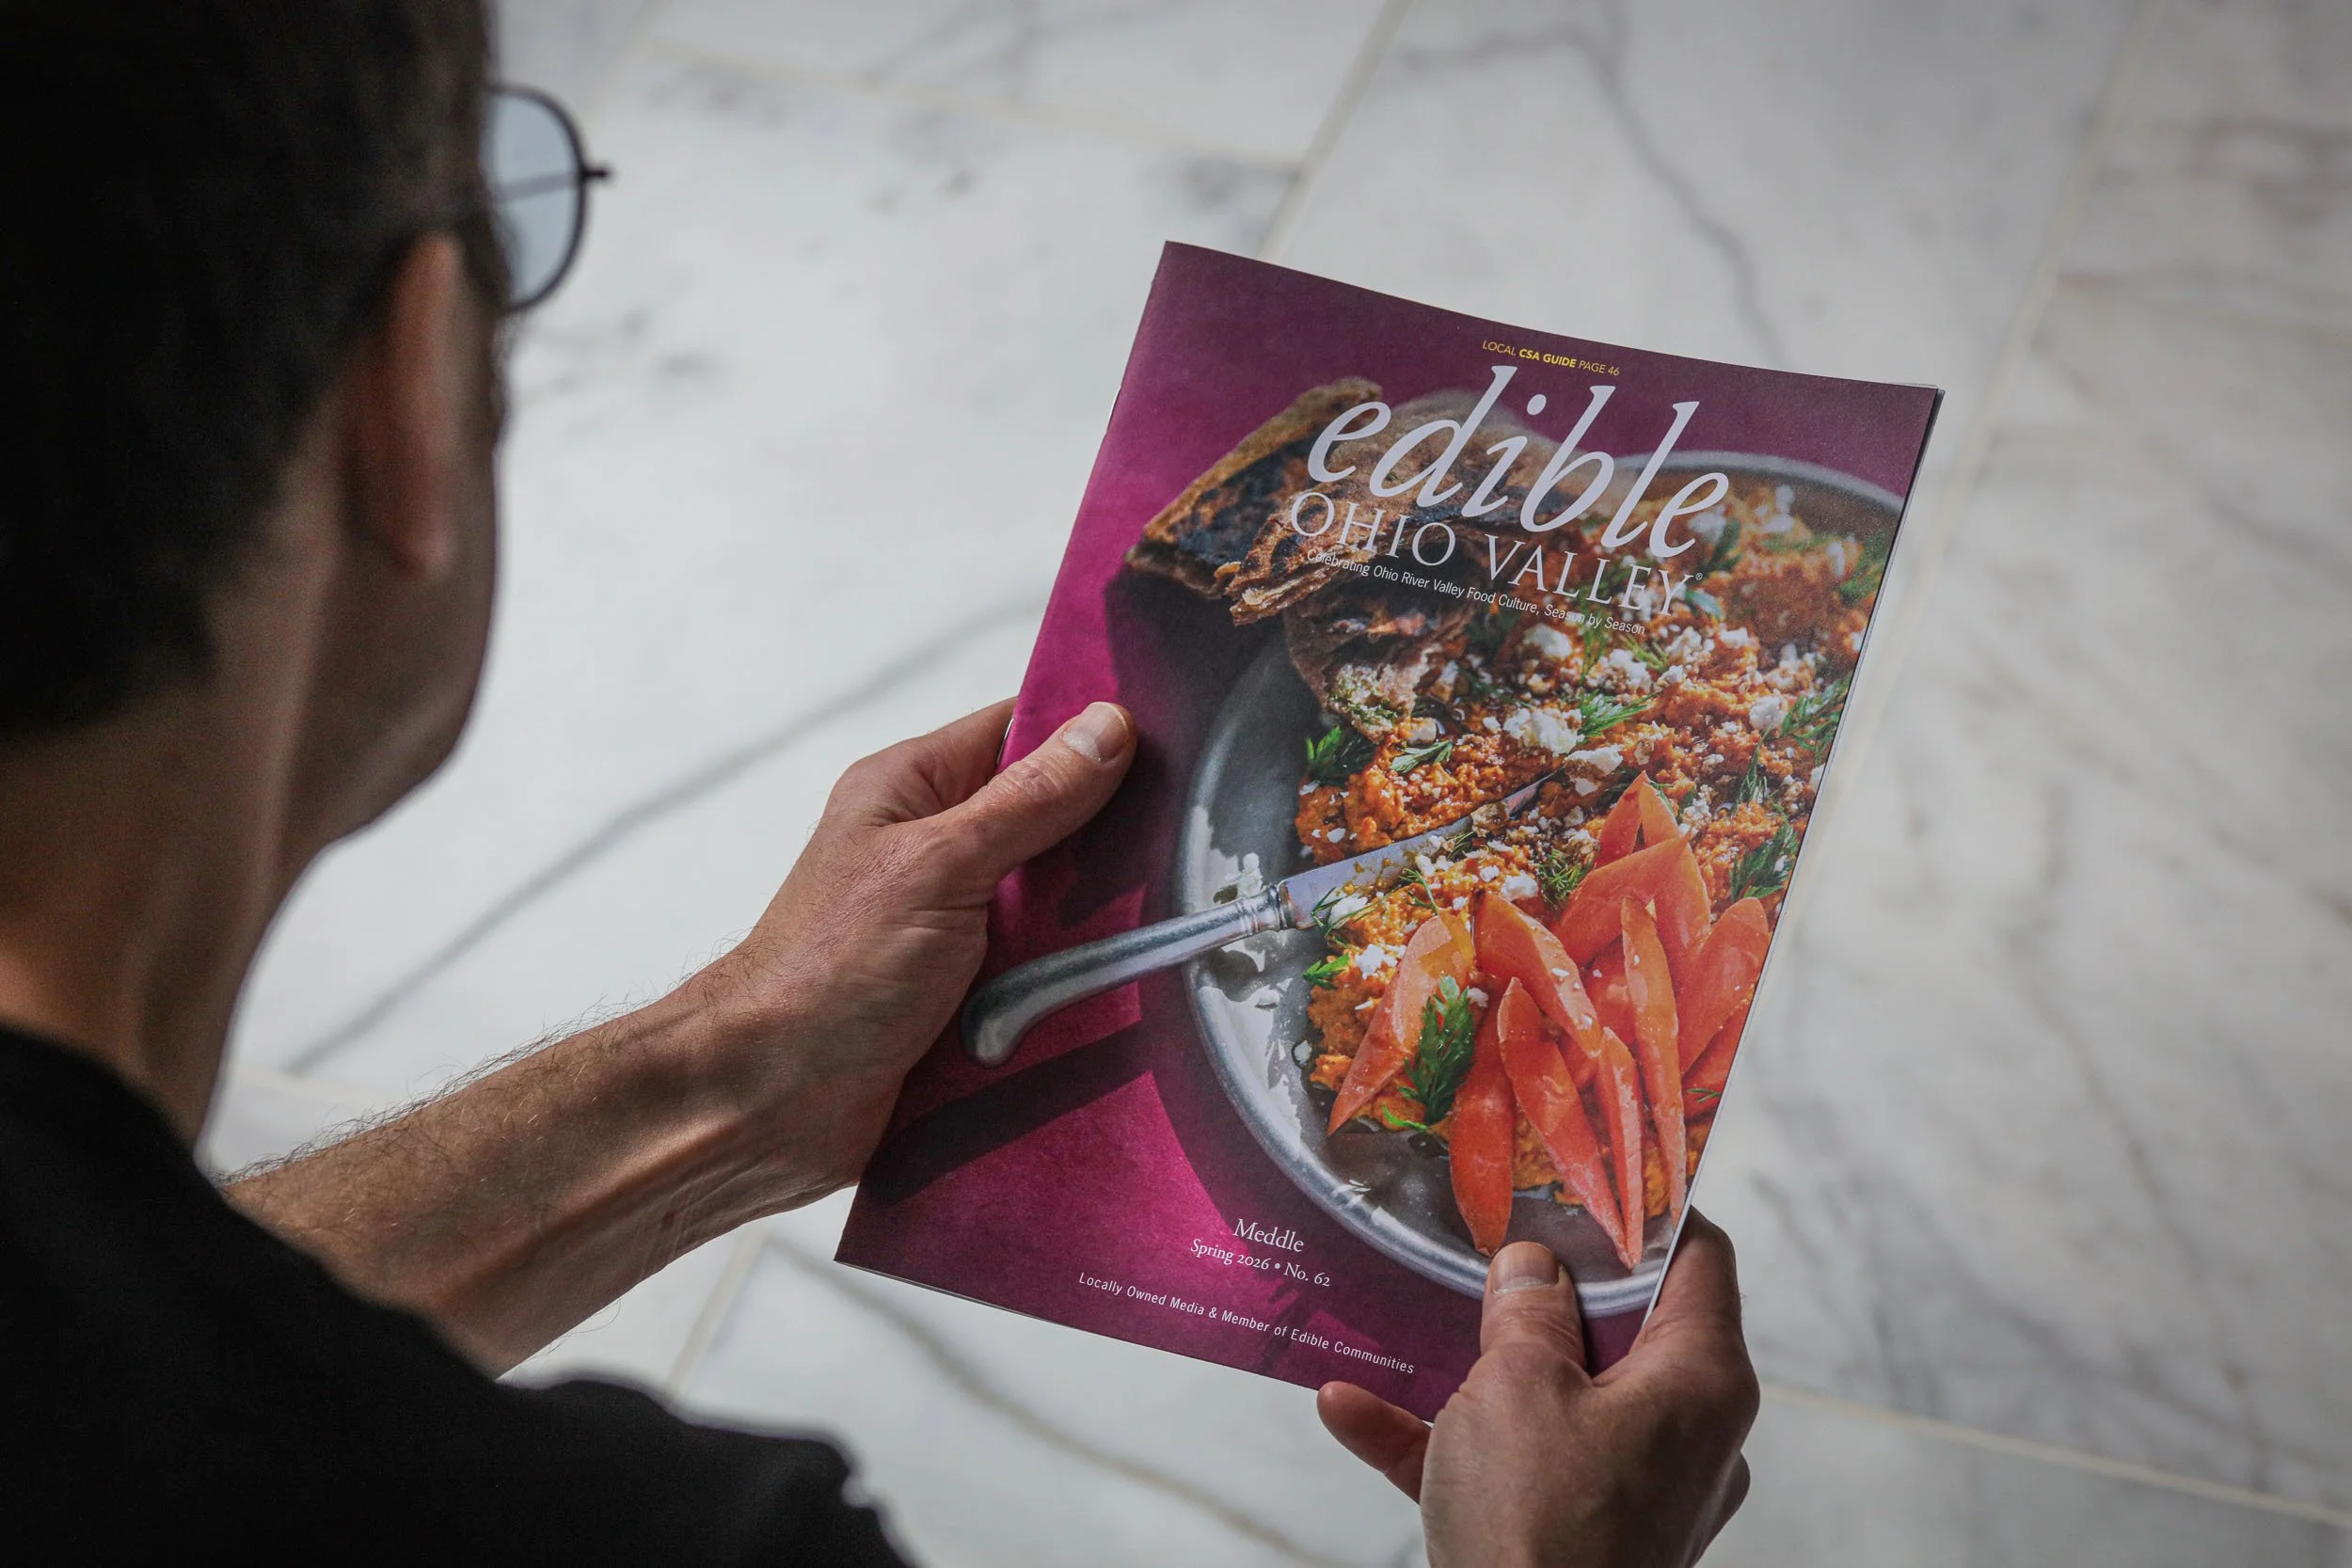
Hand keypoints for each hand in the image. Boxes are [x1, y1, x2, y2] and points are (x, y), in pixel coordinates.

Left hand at [677, 696, 1133, 1204]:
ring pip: (1057, 907)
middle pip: (1052, 823)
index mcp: (911, 791)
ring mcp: (953, 928)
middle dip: (1111, 841)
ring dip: (1099, 924)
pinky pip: (1044, 977)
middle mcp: (934, 850)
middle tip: (1193, 846)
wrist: (767, 1104)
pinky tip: (1135, 990)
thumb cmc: (827, 971)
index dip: (1092, 734)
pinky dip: (1078, 986)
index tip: (1177, 743)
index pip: (1019, 732)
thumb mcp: (938, 866)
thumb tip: (1108, 727)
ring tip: (1176, 922)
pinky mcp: (969, 999)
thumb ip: (1028, 801)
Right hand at [1317, 1214, 1757, 1567]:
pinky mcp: (1578, 1541)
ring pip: (1552, 1401)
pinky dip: (1440, 1441)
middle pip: (1618, 1329)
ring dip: (1471, 1366)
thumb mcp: (1516, 1383)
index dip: (1644, 1206)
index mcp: (1698, 1382)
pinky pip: (1510, 1469)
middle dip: (1538, 1286)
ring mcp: (1632, 1494)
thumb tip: (1533, 1266)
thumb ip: (1525, 1308)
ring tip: (1405, 1317)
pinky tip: (1350, 1408)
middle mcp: (1684, 1436)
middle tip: (1482, 1234)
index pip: (1699, 1259)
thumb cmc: (1539, 1527)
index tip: (1584, 1168)